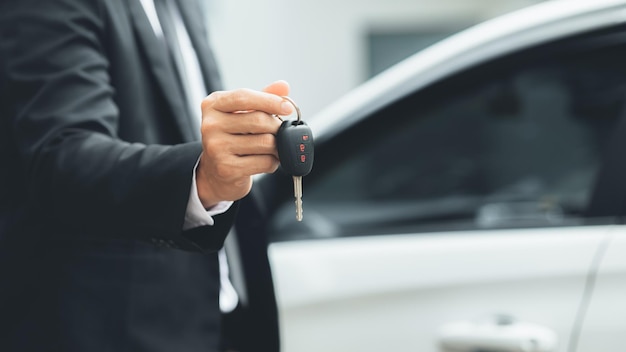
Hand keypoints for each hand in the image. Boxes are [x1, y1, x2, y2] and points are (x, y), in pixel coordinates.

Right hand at [196, 80, 292, 207]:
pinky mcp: (227, 169)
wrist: (215, 173)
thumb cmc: (232, 138)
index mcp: (212, 105)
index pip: (244, 97)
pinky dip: (273, 162)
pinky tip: (265, 161)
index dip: (269, 101)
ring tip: (272, 148)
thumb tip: (283, 86)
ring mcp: (216, 148)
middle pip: (258, 120)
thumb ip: (262, 98)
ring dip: (277, 147)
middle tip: (279, 133)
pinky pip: (264, 162)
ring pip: (265, 142)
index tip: (288, 108)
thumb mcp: (242, 113)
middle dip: (276, 127)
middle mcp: (210, 125)